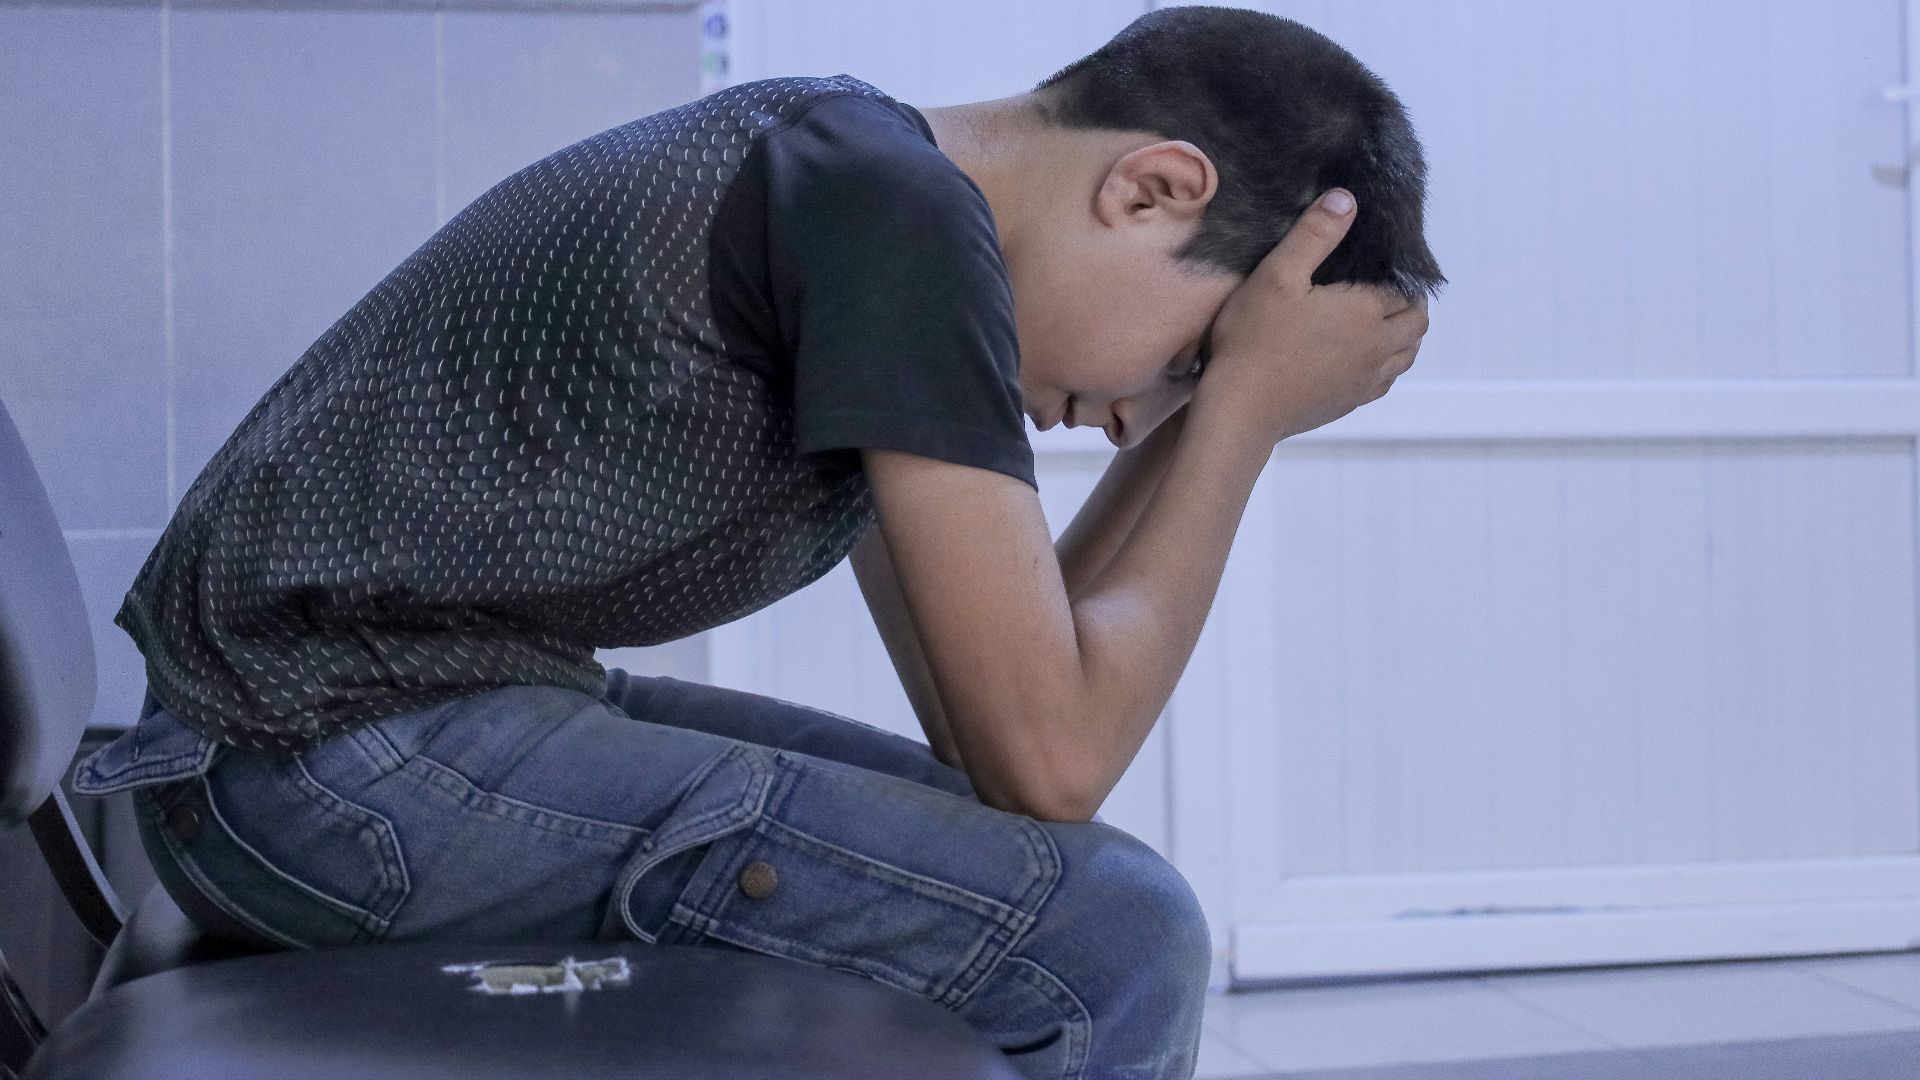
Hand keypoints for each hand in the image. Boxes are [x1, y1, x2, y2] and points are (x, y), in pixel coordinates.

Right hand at [1191, 189, 1429, 444]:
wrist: (1240, 409)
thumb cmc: (1254, 339)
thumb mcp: (1278, 275)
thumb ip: (1314, 234)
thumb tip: (1346, 199)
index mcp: (1366, 313)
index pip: (1404, 289)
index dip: (1400, 273)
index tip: (1384, 261)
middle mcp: (1377, 348)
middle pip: (1416, 323)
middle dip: (1410, 302)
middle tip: (1387, 287)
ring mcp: (1365, 381)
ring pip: (1406, 355)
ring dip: (1404, 335)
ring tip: (1381, 320)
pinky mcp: (1349, 403)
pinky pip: (1385, 381)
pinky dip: (1386, 363)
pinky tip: (1363, 356)